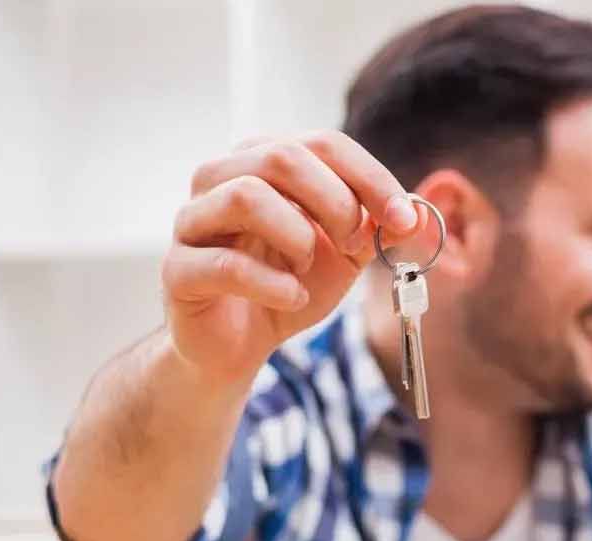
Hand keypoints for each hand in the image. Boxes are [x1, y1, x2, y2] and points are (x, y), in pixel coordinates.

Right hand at [161, 131, 423, 381]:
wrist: (237, 344)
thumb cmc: (286, 284)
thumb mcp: (344, 254)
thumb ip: (375, 228)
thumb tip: (414, 214)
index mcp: (264, 161)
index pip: (323, 144)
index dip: (371, 179)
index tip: (403, 219)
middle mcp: (221, 177)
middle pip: (281, 157)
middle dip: (335, 203)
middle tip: (353, 244)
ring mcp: (192, 221)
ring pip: (246, 196)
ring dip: (297, 237)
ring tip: (307, 267)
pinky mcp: (178, 270)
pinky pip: (226, 265)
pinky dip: (274, 285)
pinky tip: (291, 298)